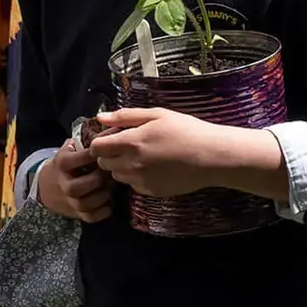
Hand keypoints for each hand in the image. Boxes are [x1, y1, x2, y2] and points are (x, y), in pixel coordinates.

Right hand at [35, 136, 114, 223]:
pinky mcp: (78, 214)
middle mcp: (65, 184)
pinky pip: (93, 217)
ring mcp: (70, 201)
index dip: (95, 155)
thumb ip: (82, 143)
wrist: (47, 187)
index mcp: (62, 164)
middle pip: (84, 184)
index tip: (105, 151)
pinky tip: (108, 201)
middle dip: (100, 178)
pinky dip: (104, 211)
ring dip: (103, 195)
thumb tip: (105, 131)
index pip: (80, 158)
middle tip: (109, 173)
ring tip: (109, 187)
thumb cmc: (66, 165)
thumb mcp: (68, 151)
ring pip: (88, 203)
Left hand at [83, 107, 284, 198]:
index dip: (101, 142)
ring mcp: (140, 181)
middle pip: (103, 164)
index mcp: (130, 142)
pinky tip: (154, 168)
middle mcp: (131, 164)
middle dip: (110, 155)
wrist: (210, 157)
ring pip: (118, 176)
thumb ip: (125, 116)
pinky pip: (134, 186)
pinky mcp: (151, 192)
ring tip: (143, 157)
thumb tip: (100, 117)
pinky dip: (137, 178)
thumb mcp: (156, 115)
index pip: (96, 148)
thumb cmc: (186, 130)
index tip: (112, 137)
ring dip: (122, 167)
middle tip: (127, 147)